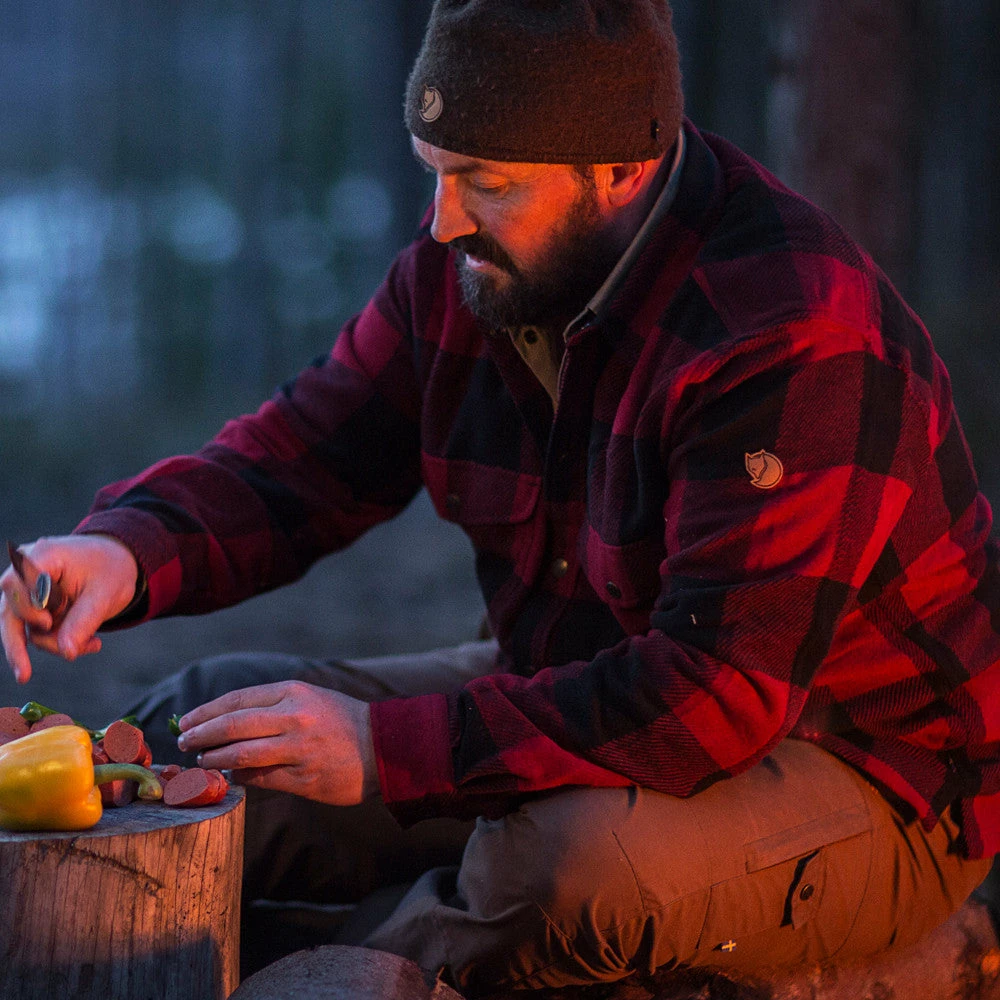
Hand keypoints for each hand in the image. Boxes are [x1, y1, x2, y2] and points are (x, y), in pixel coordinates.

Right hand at [1, 534, 138, 682]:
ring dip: (57, 644)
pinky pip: (39, 635)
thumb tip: (66, 652)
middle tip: (24, 676)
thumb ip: (84, 621)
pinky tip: (92, 643)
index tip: (46, 623)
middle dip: (18, 646)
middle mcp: (26, 574)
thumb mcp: (106, 594)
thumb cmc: (111, 569)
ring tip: (94, 644)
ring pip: (26, 630)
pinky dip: (62, 643)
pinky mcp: (35, 611)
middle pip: (9, 612)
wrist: (118, 563)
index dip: (27, 607)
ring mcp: (27, 594)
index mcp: (42, 557)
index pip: (17, 584)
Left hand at [175, 681, 377, 806]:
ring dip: (214, 759)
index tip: (186, 722)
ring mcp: (299, 750)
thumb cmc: (342, 721)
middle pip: (232, 726)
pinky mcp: (304, 779)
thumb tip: (225, 719)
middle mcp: (294, 718)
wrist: (385, 747)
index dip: (206, 712)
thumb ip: (273, 706)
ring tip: (203, 761)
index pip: (237, 700)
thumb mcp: (310, 698)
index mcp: (294, 693)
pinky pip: (260, 778)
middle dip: (201, 736)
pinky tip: (232, 775)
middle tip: (183, 743)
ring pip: (240, 755)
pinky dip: (240, 777)